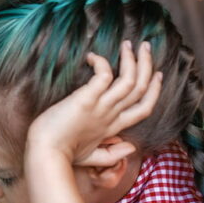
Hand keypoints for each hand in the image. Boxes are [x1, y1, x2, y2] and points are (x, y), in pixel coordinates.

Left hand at [26, 40, 162, 166]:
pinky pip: (103, 76)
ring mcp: (100, 108)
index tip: (157, 74)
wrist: (46, 156)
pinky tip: (93, 56)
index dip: (154, 90)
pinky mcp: (85, 100)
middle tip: (145, 47)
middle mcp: (111, 116)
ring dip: (132, 60)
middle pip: (140, 89)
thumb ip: (111, 154)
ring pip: (129, 81)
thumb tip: (131, 148)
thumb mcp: (90, 158)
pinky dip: (102, 63)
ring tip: (129, 44)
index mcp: (113, 128)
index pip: (143, 107)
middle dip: (147, 66)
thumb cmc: (61, 156)